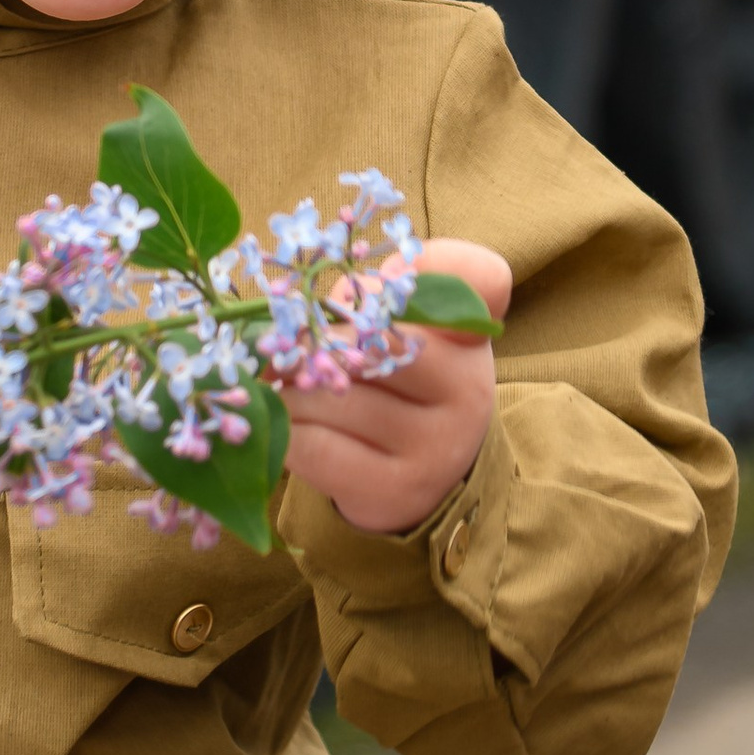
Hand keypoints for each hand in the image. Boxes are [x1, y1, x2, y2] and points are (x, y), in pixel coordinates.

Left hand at [280, 237, 510, 537]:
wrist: (417, 474)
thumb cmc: (396, 380)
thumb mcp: (402, 325)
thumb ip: (373, 291)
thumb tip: (292, 309)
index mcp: (471, 333)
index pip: (478, 275)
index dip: (424, 264)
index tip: (369, 280)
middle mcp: (468, 388)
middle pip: (367, 338)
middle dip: (307, 341)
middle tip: (276, 347)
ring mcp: (439, 445)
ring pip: (331, 396)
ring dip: (284, 390)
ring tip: (274, 387)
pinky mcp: (399, 490)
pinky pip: (313, 447)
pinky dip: (281, 431)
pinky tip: (276, 424)